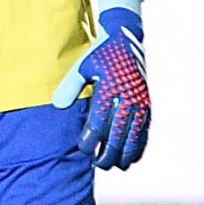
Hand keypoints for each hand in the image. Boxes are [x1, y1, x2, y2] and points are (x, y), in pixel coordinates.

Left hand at [52, 0, 150, 169]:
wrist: (126, 38)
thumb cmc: (100, 53)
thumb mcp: (82, 66)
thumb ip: (70, 86)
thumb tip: (57, 106)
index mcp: (109, 87)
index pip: (99, 121)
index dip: (91, 138)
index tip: (83, 149)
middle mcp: (127, 96)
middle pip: (118, 133)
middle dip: (108, 152)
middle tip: (98, 164)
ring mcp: (140, 101)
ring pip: (134, 135)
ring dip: (126, 153)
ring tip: (115, 165)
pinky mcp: (147, 103)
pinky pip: (145, 130)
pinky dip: (140, 145)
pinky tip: (132, 157)